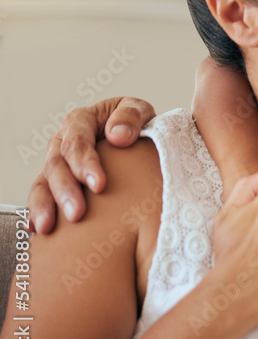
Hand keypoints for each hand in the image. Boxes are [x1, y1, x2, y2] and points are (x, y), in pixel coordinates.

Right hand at [27, 97, 156, 233]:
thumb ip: (131, 116)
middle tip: (77, 213)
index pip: (77, 140)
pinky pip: (41, 196)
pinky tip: (38, 228)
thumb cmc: (136, 124)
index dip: (85, 162)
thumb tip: (118, 136)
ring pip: (43, 182)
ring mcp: (58, 163)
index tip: (99, 185)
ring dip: (45, 205)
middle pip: (57, 165)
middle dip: (65, 190)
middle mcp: (63, 142)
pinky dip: (37, 211)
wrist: (136, 139)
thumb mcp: (140, 111)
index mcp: (82, 121)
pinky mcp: (56, 182)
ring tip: (48, 226)